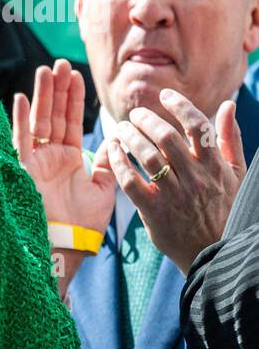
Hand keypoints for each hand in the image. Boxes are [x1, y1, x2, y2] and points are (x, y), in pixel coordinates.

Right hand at [13, 60, 116, 232]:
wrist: (67, 244)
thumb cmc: (85, 223)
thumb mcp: (104, 188)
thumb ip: (108, 163)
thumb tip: (118, 142)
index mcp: (69, 158)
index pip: (71, 121)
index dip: (73, 99)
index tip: (75, 75)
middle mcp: (50, 156)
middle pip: (54, 115)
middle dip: (57, 90)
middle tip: (60, 64)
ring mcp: (36, 160)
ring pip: (39, 121)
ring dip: (42, 96)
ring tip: (46, 71)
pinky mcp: (23, 168)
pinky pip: (21, 139)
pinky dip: (21, 119)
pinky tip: (22, 97)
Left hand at [108, 88, 246, 273]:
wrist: (214, 253)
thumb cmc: (225, 209)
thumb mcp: (236, 174)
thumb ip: (229, 138)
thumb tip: (228, 104)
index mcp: (215, 165)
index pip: (197, 125)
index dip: (179, 105)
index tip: (164, 95)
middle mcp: (195, 177)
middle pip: (166, 136)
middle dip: (147, 119)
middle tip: (135, 115)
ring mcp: (173, 195)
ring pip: (146, 156)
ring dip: (130, 137)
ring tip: (122, 129)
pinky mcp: (153, 211)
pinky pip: (130, 181)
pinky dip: (118, 162)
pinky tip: (112, 151)